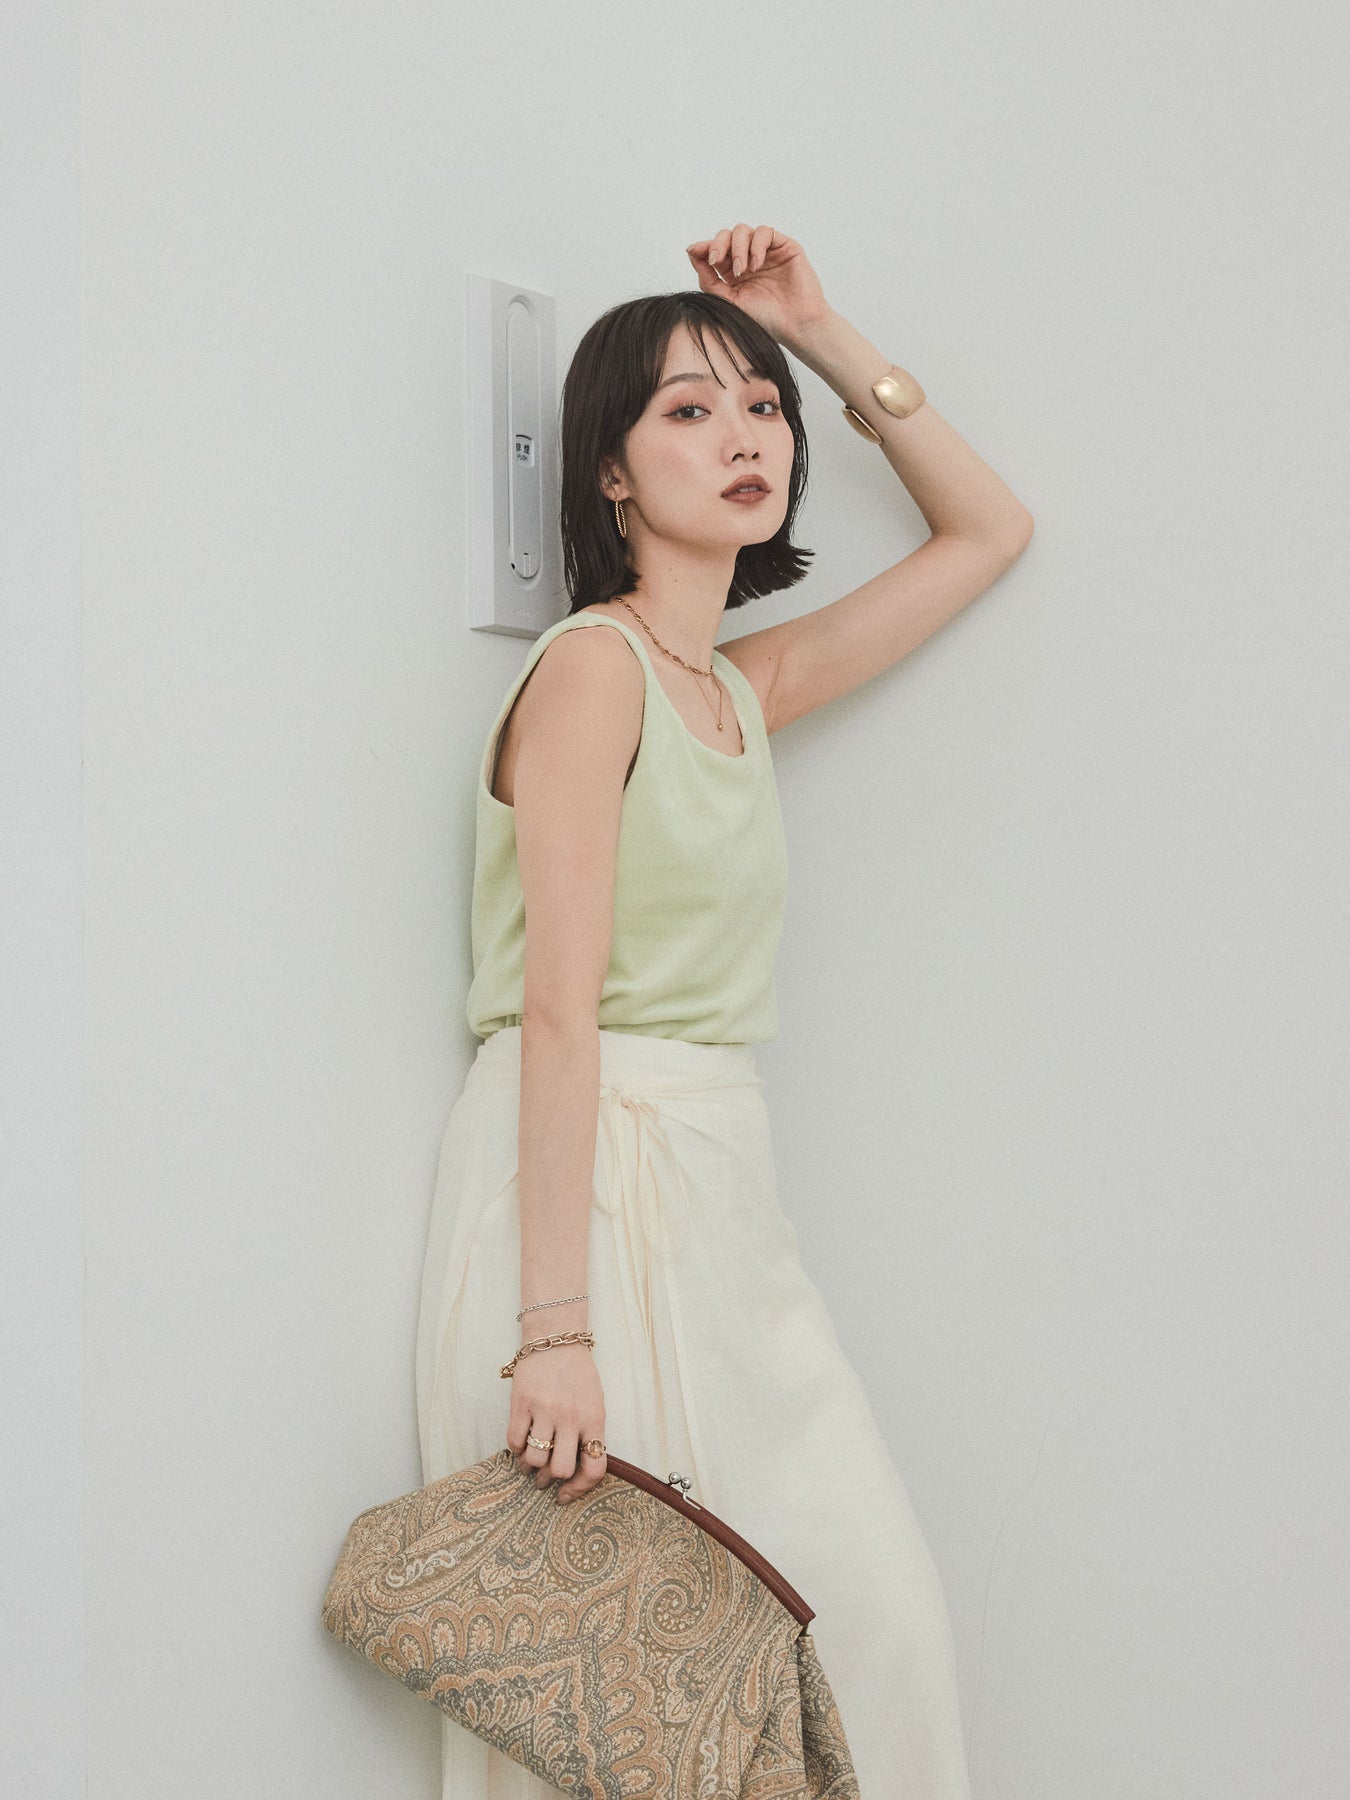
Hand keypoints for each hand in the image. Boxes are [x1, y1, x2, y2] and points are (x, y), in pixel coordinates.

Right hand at [506, 1341, 607, 1503]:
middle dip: (550, 1479)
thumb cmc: (578, 1373)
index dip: (580, 1489)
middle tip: (544, 1478)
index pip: (594, 1468)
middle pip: (560, 1469)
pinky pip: (514, 1441)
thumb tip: (572, 1470)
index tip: (566, 1494)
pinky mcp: (521, 1402)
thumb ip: (588, 1434)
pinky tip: (521, 1443)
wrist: (555, 1337)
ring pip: (534, 1460)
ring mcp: (544, 1409)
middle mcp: (571, 1417)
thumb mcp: (594, 1403)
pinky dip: (516, 1449)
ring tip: (529, 1462)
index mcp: (594, 1419)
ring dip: (529, 1466)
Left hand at [684, 224, 831, 348]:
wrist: (795, 325)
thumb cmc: (765, 319)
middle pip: (727, 236)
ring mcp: (766, 252)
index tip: (693, 251)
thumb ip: (709, 280)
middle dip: (718, 245)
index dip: (703, 247)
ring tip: (743, 270)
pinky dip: (756, 245)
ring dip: (738, 248)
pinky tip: (757, 265)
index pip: (715, 251)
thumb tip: (692, 254)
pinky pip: (765, 232)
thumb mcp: (729, 301)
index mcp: (733, 272)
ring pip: (743, 231)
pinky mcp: (784, 246)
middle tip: (717, 261)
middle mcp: (748, 259)